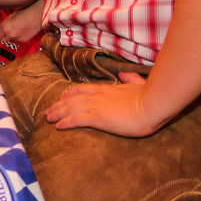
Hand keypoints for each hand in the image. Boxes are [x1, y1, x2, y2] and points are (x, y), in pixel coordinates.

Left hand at [0, 0, 42, 44]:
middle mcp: (10, 34)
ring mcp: (18, 38)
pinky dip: (19, 38)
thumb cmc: (24, 12)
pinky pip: (19, 41)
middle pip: (1, 43)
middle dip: (1, 41)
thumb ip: (4, 26)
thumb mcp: (10, 17)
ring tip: (16, 30)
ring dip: (11, 38)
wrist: (37, 13)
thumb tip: (1, 32)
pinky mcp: (24, 40)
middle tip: (2, 38)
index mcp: (4, 27)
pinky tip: (22, 31)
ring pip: (11, 42)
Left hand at [44, 73, 161, 136]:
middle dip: (58, 105)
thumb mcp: (138, 83)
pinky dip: (65, 122)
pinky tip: (58, 127)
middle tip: (48, 111)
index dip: (70, 93)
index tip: (62, 97)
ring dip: (57, 113)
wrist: (151, 105)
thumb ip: (130, 78)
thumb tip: (124, 74)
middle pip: (71, 99)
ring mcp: (95, 106)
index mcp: (106, 88)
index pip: (82, 89)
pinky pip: (75, 120)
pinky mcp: (97, 117)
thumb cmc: (148, 96)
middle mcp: (97, 95)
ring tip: (48, 118)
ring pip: (69, 108)